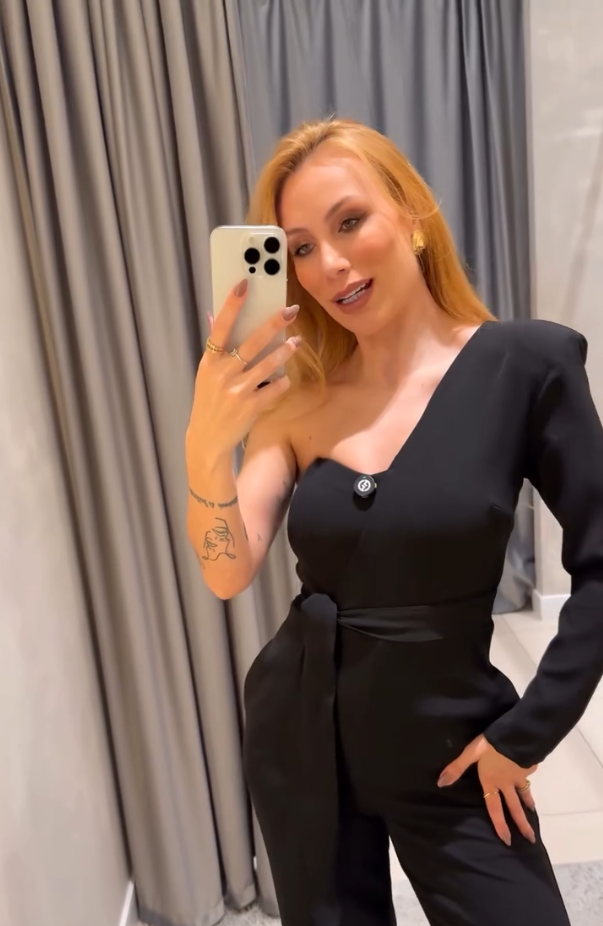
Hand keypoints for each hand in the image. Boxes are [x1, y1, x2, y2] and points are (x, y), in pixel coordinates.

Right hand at [186, 278, 300, 468]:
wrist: (207, 440)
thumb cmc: (208, 404)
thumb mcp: (205, 375)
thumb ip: (214, 347)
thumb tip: (213, 316)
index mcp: (209, 362)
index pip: (220, 327)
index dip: (232, 305)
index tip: (244, 284)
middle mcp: (222, 374)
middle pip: (251, 342)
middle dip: (273, 323)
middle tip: (290, 309)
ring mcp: (237, 390)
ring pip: (268, 364)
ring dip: (284, 351)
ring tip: (295, 341)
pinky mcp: (251, 407)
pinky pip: (274, 388)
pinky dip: (281, 382)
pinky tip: (285, 379)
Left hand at [437, 734, 537, 845]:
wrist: (516, 734)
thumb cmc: (490, 744)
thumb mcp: (470, 753)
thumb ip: (457, 768)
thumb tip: (441, 784)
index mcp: (492, 781)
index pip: (495, 808)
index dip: (500, 825)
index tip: (507, 840)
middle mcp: (507, 783)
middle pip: (514, 807)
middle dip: (521, 823)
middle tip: (530, 839)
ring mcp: (519, 775)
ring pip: (524, 793)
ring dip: (528, 804)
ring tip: (532, 813)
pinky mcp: (528, 765)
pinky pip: (529, 774)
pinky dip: (530, 778)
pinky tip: (532, 775)